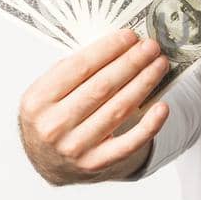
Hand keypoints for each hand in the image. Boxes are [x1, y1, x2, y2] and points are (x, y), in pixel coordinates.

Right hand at [17, 29, 171, 185]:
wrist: (46, 161)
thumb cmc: (51, 117)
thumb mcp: (46, 92)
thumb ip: (72, 70)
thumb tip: (115, 44)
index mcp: (37, 101)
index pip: (80, 68)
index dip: (109, 49)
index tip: (130, 36)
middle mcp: (54, 125)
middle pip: (102, 86)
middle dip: (131, 62)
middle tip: (151, 47)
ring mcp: (74, 147)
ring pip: (118, 109)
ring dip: (144, 83)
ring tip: (159, 65)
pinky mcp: (95, 163)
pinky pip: (128, 144)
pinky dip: (149, 125)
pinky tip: (162, 107)